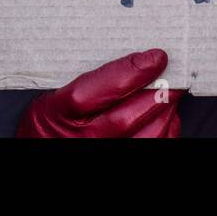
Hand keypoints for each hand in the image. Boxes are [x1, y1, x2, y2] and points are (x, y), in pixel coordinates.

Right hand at [16, 49, 183, 137]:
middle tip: (174, 73)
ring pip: (147, 136)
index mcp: (62, 110)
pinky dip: (166, 130)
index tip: (157, 57)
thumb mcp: (54, 94)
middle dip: (159, 91)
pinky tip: (165, 116)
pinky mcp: (118, 160)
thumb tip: (134, 54)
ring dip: (166, 111)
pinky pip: (155, 147)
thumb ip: (89, 77)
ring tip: (170, 93)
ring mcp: (102, 151)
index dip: (134, 71)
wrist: (42, 147)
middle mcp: (83, 137)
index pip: (102, 89)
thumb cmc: (52, 119)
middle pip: (129, 115)